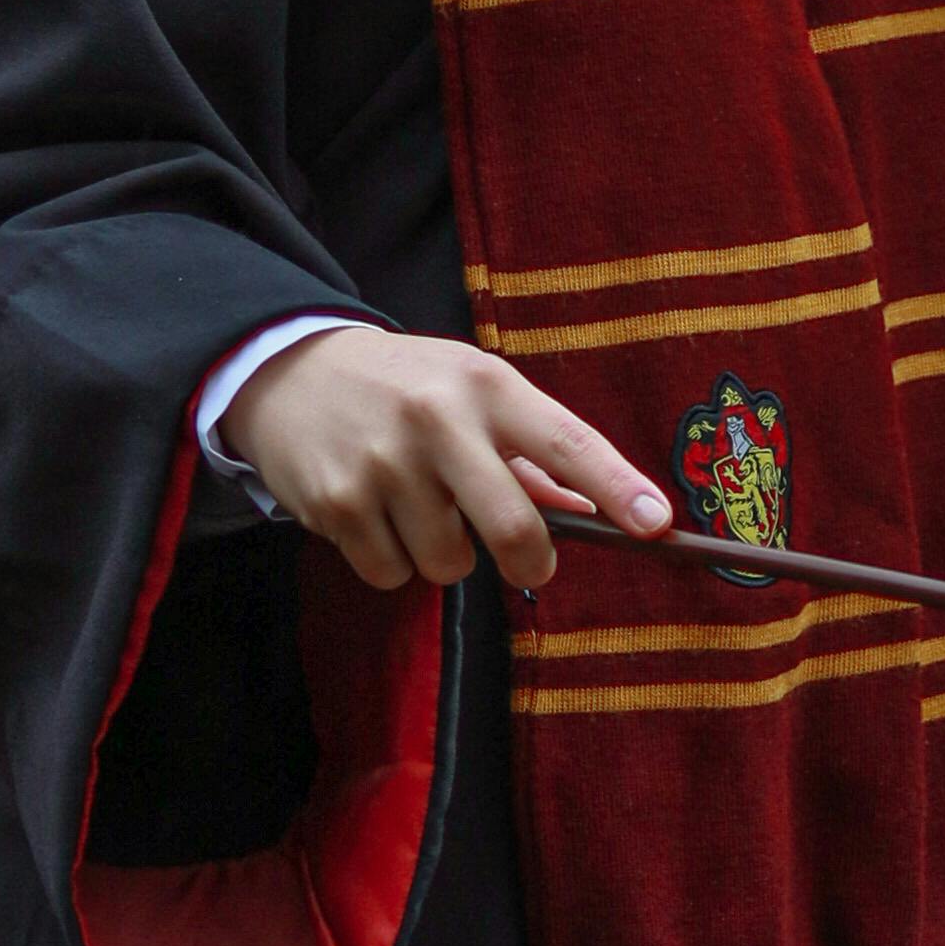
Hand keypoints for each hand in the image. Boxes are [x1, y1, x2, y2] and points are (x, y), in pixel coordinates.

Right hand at [225, 330, 669, 594]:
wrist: (289, 371)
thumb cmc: (403, 386)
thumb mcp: (469, 391)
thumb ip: (529, 453)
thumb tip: (590, 513)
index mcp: (486, 386)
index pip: (566, 441)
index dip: (615, 487)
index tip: (655, 523)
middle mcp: (437, 420)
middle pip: (512, 528)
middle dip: (529, 560)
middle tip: (526, 558)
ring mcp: (384, 464)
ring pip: (450, 564)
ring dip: (444, 554)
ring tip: (416, 505)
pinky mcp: (338, 503)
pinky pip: (392, 574)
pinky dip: (391, 559)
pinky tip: (373, 512)